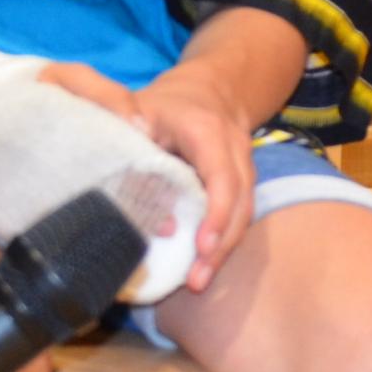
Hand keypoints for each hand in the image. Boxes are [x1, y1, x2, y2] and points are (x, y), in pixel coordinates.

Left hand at [127, 65, 262, 287]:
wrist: (211, 90)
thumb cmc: (166, 103)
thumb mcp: (142, 104)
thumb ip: (128, 124)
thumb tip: (127, 154)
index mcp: (208, 132)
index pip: (221, 176)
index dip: (215, 212)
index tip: (202, 245)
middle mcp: (234, 151)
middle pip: (239, 202)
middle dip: (221, 244)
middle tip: (196, 281)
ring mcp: (244, 168)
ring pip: (244, 213)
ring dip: (223, 250)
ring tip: (198, 281)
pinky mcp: (242, 183)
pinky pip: (239, 215)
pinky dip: (223, 240)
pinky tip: (204, 265)